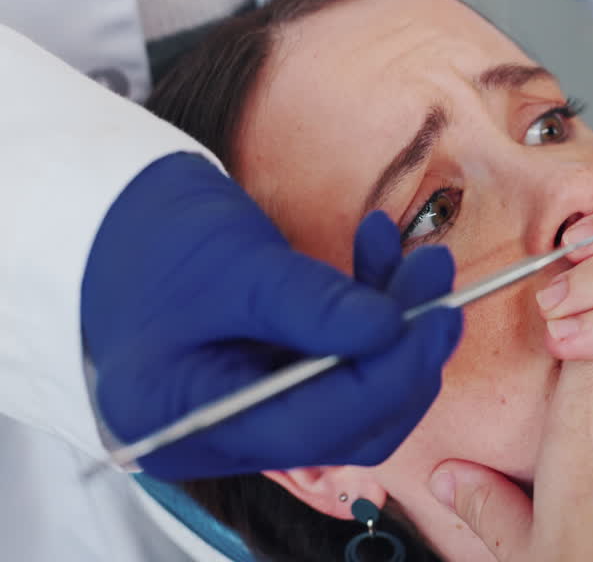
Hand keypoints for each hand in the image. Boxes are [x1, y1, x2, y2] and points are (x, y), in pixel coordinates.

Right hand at [82, 152, 462, 479]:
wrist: (105, 211)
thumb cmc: (149, 236)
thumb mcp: (234, 263)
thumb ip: (313, 305)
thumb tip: (397, 328)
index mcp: (192, 420)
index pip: (318, 426)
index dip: (390, 375)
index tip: (437, 317)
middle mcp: (224, 433)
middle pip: (349, 421)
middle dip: (405, 352)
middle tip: (437, 277)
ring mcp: (250, 409)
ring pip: (355, 390)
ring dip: (397, 323)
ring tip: (416, 254)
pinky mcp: (272, 378)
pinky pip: (340, 360)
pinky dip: (369, 311)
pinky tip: (377, 249)